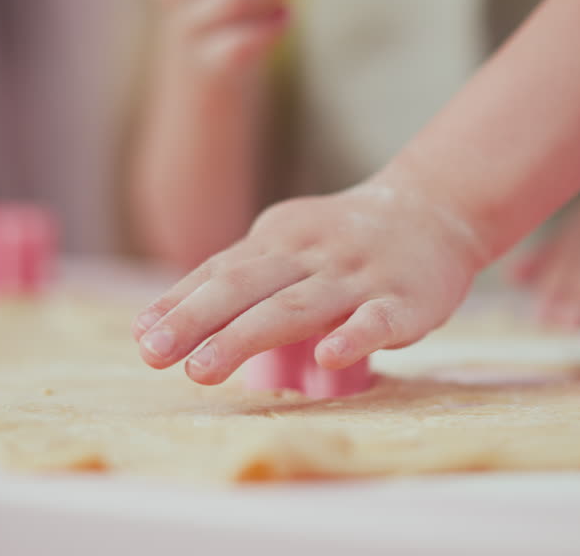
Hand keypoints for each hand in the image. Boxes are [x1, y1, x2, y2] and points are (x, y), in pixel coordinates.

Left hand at [131, 171, 489, 384]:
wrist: (437, 209)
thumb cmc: (343, 241)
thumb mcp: (285, 244)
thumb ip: (231, 278)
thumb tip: (152, 323)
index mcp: (278, 238)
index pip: (220, 271)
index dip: (179, 302)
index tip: (142, 336)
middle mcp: (312, 253)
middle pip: (245, 286)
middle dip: (196, 320)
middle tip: (156, 353)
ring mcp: (358, 275)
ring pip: (297, 306)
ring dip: (245, 336)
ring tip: (202, 369)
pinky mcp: (405, 300)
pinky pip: (377, 320)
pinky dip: (354, 338)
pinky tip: (329, 358)